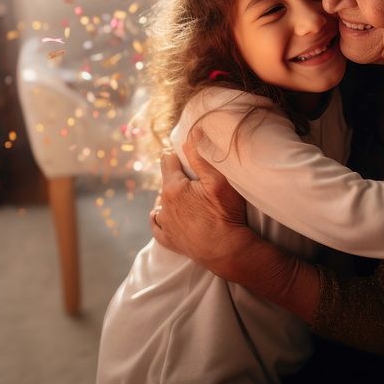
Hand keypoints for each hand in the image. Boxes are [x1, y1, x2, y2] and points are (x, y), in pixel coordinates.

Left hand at [150, 129, 251, 275]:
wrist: (226, 250)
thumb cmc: (225, 213)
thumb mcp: (218, 180)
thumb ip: (201, 156)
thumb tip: (191, 133)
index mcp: (172, 187)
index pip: (167, 160)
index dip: (177, 154)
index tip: (186, 154)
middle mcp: (163, 205)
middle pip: (165, 182)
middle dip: (177, 177)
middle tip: (195, 180)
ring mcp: (165, 224)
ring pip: (160, 203)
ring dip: (169, 198)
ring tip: (185, 198)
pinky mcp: (169, 240)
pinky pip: (157, 226)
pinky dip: (160, 219)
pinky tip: (164, 216)